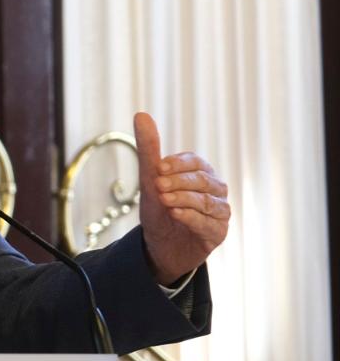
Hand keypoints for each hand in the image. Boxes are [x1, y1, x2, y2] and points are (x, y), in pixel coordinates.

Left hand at [134, 112, 229, 284]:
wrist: (160, 246)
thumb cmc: (159, 208)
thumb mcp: (150, 179)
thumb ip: (149, 149)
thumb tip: (141, 114)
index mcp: (202, 173)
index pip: (196, 162)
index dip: (178, 164)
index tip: (158, 168)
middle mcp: (216, 190)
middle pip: (203, 180)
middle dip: (179, 182)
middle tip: (157, 186)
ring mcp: (220, 212)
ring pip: (208, 201)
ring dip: (184, 199)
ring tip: (164, 200)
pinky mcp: (218, 233)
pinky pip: (209, 223)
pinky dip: (191, 217)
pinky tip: (175, 214)